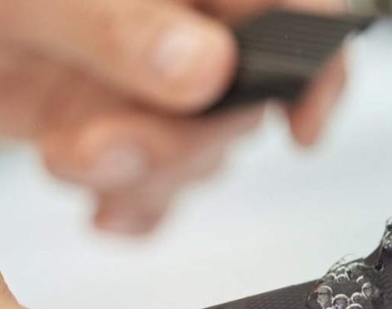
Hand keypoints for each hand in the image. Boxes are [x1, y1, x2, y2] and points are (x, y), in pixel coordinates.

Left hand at [0, 0, 347, 233]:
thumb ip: (116, 26)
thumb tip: (203, 71)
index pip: (294, 11)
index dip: (318, 67)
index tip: (299, 126)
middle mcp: (183, 25)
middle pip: (243, 101)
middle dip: (180, 142)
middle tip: (99, 144)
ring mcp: (153, 80)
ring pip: (200, 151)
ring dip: (146, 177)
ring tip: (73, 157)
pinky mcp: (123, 123)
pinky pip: (159, 183)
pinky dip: (135, 207)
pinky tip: (100, 205)